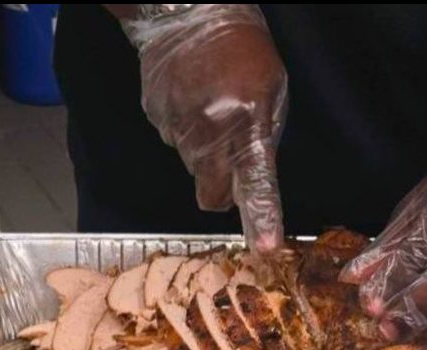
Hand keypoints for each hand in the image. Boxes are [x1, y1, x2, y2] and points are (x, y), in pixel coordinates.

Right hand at [125, 4, 287, 251]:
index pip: (257, 184)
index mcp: (247, 124)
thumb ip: (265, 134)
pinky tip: (190, 97)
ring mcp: (176, 127)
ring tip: (210, 107)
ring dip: (203, 150)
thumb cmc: (242, 47)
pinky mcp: (154, 116)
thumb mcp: (272, 87)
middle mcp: (209, 133)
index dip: (261, 219)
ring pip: (192, 166)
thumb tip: (251, 174)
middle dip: (222, 189)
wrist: (187, 10)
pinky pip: (172, 139)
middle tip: (231, 157)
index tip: (264, 249)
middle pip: (212, 194)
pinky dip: (183, 128)